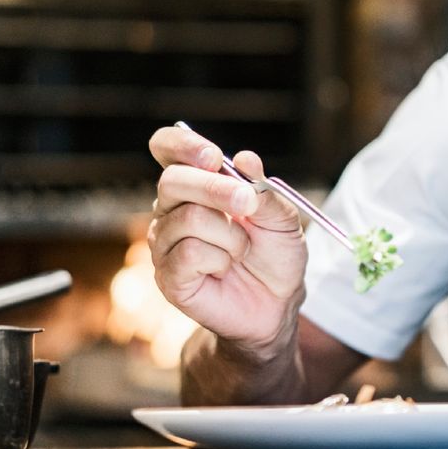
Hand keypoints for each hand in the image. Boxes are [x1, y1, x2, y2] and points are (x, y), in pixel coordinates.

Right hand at [147, 125, 307, 354]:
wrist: (277, 304)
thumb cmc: (275, 255)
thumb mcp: (282, 218)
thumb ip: (264, 190)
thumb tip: (245, 159)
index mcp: (196, 185)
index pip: (167, 149)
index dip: (181, 145)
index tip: (212, 156)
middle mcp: (172, 209)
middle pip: (173, 180)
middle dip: (216, 189)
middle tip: (248, 204)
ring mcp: (165, 243)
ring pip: (187, 218)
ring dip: (230, 235)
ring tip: (241, 250)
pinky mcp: (167, 275)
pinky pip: (187, 254)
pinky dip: (219, 259)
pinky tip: (224, 269)